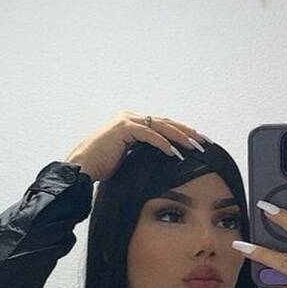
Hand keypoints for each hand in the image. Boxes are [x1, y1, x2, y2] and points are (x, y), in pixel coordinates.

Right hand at [62, 110, 209, 182]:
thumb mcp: (129, 160)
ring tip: (195, 147)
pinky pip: (148, 135)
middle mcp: (130, 118)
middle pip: (166, 123)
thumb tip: (166, 162)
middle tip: (205, 142)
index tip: (199, 143)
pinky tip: (174, 153)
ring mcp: (126, 121)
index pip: (163, 126)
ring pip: (160, 126)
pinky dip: (162, 144)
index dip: (182, 133)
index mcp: (133, 124)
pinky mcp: (123, 129)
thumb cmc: (102, 169)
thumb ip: (145, 154)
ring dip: (180, 137)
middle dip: (187, 132)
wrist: (81, 169)